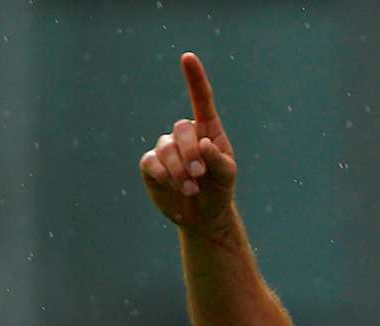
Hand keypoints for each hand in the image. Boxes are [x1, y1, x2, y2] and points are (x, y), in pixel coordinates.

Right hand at [140, 52, 236, 228]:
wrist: (203, 213)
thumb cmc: (219, 189)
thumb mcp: (228, 176)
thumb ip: (220, 160)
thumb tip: (204, 144)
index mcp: (208, 130)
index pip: (201, 99)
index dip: (194, 78)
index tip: (188, 57)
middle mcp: (185, 134)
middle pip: (182, 128)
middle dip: (192, 153)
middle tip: (201, 175)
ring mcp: (166, 147)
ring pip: (167, 147)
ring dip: (181, 170)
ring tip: (192, 188)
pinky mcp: (151, 164)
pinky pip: (153, 161)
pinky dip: (165, 175)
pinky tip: (176, 186)